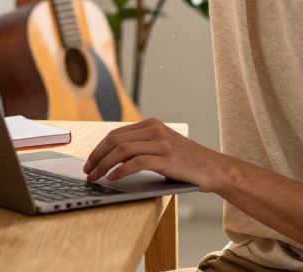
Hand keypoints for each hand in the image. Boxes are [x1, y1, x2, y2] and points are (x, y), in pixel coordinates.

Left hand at [82, 117, 225, 190]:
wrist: (214, 169)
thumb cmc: (187, 162)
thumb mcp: (163, 147)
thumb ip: (143, 147)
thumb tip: (112, 159)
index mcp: (152, 124)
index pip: (116, 133)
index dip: (99, 148)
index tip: (90, 161)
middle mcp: (155, 130)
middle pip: (115, 139)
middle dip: (97, 156)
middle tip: (88, 170)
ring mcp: (161, 143)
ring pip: (122, 150)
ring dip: (104, 164)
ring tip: (96, 177)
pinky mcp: (167, 159)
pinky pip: (136, 162)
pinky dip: (120, 170)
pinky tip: (113, 178)